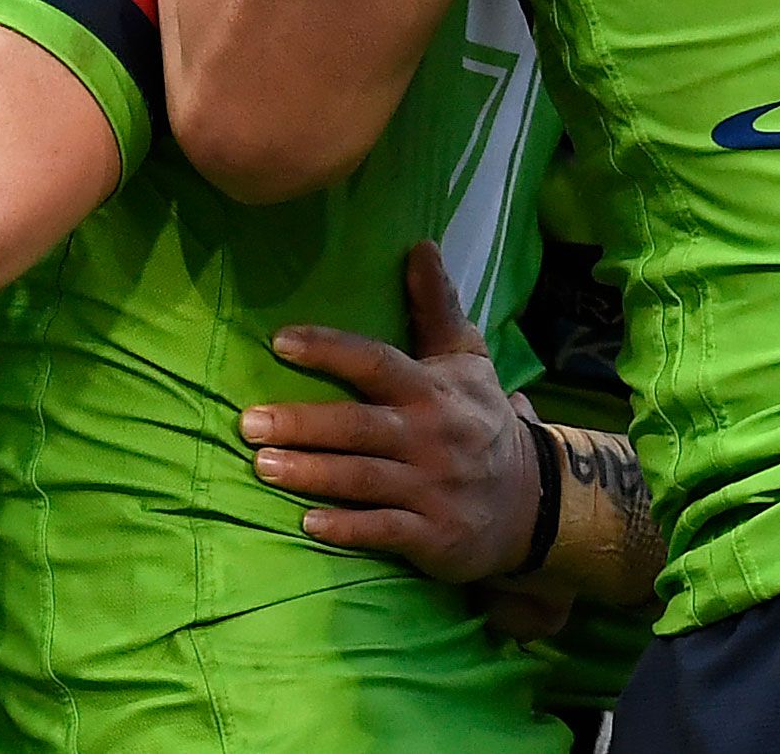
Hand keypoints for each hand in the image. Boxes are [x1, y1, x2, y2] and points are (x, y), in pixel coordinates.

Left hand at [241, 241, 537, 583]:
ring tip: (262, 465)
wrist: (532, 501)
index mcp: (432, 390)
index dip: (329, 350)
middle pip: (358, 425)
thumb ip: (436, 306)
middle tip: (247, 422)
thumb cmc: (480, 420)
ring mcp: (434, 487)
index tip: (280, 342)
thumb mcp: (466, 360)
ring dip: (311, 474)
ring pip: (363, 479)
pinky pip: (385, 530)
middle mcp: (432, 436)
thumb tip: (420, 245)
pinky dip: (347, 528)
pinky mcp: (435, 534)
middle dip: (302, 424)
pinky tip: (308, 524)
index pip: (375, 362)